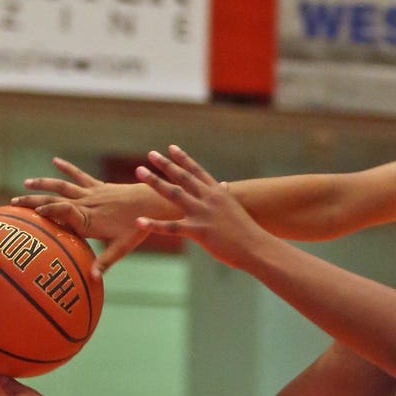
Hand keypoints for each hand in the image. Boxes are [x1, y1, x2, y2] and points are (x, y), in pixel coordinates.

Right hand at [13, 158, 162, 276]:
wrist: (154, 202)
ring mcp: (92, 193)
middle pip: (56, 199)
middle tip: (13, 203)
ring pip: (63, 186)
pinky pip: (80, 176)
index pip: (64, 213)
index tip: (33, 214)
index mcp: (89, 220)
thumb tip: (93, 280)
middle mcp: (87, 204)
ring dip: (44, 184)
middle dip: (34, 201)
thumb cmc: (137, 227)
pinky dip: (67, 168)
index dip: (49, 212)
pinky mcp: (98, 186)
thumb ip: (105, 262)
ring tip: (26, 183)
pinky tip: (55, 161)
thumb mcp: (122, 247)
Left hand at [134, 146, 268, 268]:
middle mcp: (208, 198)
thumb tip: (225, 185)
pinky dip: (154, 224)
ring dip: (155, 181)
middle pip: (182, 177)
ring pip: (173, 194)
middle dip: (165, 164)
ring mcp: (202, 213)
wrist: (256, 247)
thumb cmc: (247, 231)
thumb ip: (226, 196)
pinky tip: (139, 220)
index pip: (197, 171)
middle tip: (150, 154)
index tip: (170, 148)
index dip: (183, 158)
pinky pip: (171, 227)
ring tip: (139, 171)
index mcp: (217, 192)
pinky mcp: (198, 231)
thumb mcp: (235, 208)